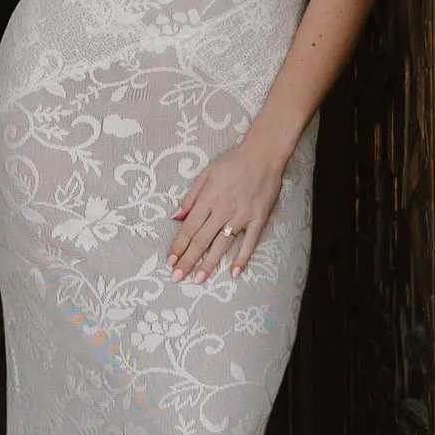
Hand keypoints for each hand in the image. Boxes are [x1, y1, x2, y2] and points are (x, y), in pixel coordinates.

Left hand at [169, 129, 288, 282]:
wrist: (263, 154)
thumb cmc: (232, 162)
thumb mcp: (206, 174)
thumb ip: (190, 197)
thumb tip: (175, 217)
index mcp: (208, 198)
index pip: (189, 228)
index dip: (179, 246)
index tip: (170, 262)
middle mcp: (222, 210)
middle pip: (202, 240)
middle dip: (188, 260)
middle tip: (177, 278)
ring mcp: (241, 216)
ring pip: (222, 244)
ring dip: (209, 263)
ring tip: (198, 279)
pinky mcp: (258, 219)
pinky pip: (249, 242)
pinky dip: (242, 257)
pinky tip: (234, 272)